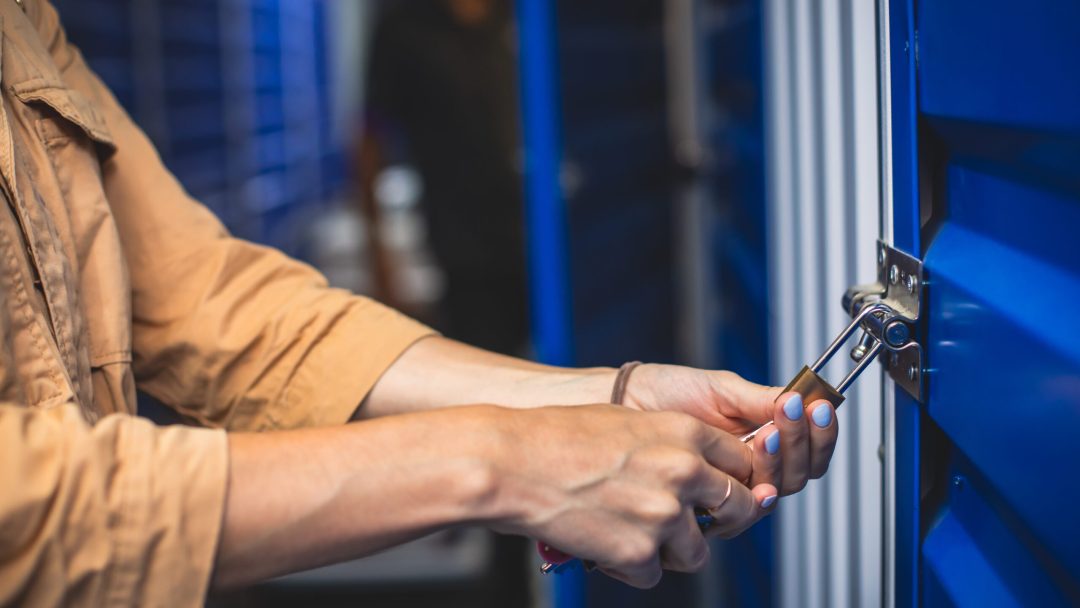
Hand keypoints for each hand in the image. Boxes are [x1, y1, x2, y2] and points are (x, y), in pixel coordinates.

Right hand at [483, 404, 776, 588]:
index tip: (718, 491)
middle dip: (718, 520)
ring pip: (697, 552)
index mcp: (684, 433)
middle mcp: (684, 472)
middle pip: (739, 509)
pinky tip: (602, 543)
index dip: (731, 480)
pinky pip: (652, 575)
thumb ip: (670, 446)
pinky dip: (629, 567)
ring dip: (669, 550)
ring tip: (629, 532)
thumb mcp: (628, 423)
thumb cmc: (557, 437)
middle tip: (689, 522)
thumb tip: (697, 472)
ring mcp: (664, 515)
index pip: (742, 463)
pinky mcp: (639, 552)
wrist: (513, 462)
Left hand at [620, 365, 838, 494]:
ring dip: (780, 458)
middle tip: (792, 414)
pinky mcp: (708, 505)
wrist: (623, 402)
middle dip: (801, 442)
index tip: (820, 407)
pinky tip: (752, 454)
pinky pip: (745, 506)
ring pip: (778, 490)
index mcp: (760, 436)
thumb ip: (763, 399)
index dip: (821, 432)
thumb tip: (806, 400)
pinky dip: (755, 482)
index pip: (808, 448)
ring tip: (768, 429)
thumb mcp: (721, 388)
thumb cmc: (666, 392)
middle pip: (800, 473)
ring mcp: (730, 487)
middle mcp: (750, 467)